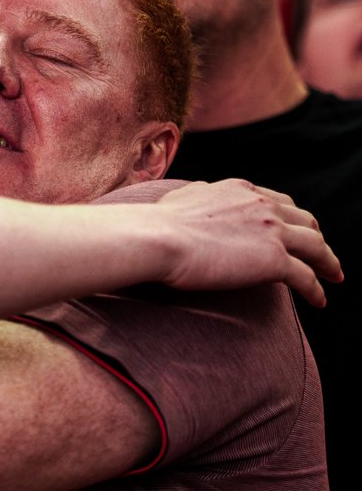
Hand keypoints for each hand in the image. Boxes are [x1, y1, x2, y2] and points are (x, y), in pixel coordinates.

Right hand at [158, 179, 340, 305]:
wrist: (158, 238)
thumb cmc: (159, 223)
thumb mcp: (183, 197)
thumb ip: (200, 194)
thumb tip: (200, 193)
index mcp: (241, 190)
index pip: (278, 202)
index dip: (290, 218)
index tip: (293, 232)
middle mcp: (263, 205)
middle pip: (305, 221)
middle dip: (316, 237)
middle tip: (321, 254)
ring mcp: (272, 231)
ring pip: (316, 246)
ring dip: (328, 262)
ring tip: (333, 276)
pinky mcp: (275, 260)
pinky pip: (307, 277)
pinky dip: (317, 289)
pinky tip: (319, 301)